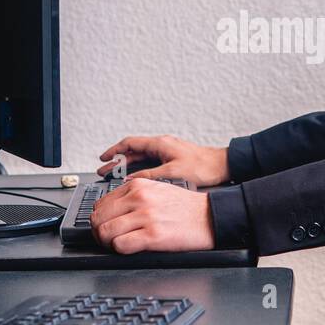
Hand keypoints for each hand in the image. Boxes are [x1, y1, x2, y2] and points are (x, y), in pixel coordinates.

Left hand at [89, 177, 215, 253]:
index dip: (100, 219)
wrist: (210, 216)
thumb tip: (110, 211)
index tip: (106, 226)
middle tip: (108, 239)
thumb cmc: (185, 207)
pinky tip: (130, 248)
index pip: (100, 204)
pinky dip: (120, 250)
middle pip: (98, 218)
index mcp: (138, 185)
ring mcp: (146, 216)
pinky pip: (120, 245)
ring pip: (105, 232)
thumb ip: (133, 196)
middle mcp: (139, 198)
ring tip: (118, 245)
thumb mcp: (156, 190)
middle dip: (99, 232)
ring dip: (108, 243)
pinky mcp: (153, 235)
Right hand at [97, 134, 229, 186]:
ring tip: (114, 175)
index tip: (103, 158)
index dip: (114, 151)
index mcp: (160, 143)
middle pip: (133, 151)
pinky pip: (149, 161)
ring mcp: (167, 151)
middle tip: (103, 170)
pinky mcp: (172, 158)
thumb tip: (131, 180)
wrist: (222, 165)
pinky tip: (134, 177)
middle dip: (117, 160)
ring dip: (126, 165)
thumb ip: (150, 175)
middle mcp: (162, 145)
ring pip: (140, 156)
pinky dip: (138, 168)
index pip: (130, 144)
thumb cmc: (203, 166)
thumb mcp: (173, 172)